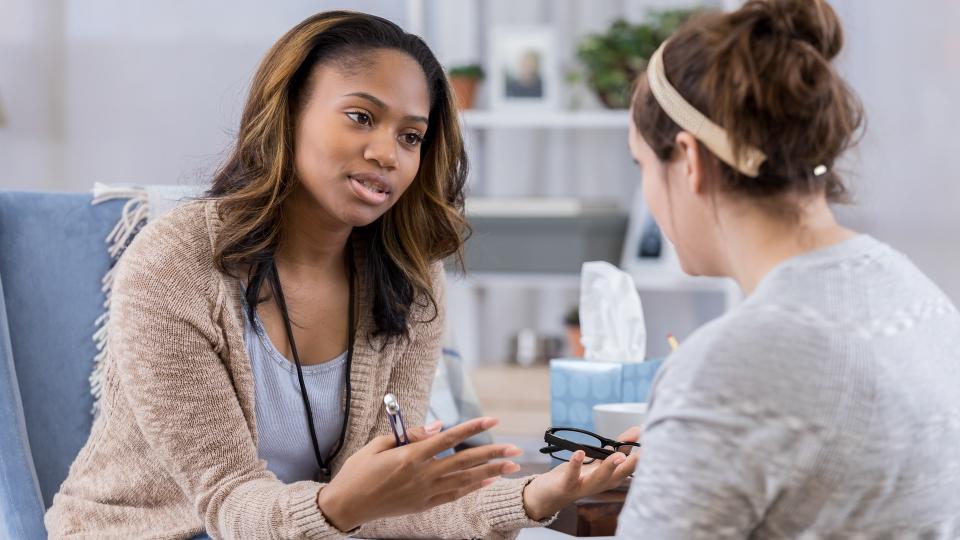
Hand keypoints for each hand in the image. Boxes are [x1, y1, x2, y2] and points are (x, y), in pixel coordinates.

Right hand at [316, 417, 522, 530]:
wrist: (347, 505)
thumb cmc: (359, 471)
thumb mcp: (379, 444)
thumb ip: (411, 435)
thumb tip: (438, 426)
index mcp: (410, 456)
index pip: (448, 438)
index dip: (472, 428)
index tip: (492, 420)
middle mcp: (422, 475)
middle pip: (464, 461)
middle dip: (492, 454)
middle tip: (515, 448)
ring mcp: (424, 492)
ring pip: (464, 480)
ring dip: (490, 472)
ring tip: (511, 466)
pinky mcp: (423, 505)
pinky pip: (454, 495)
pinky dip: (472, 488)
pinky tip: (488, 482)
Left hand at [521, 427, 640, 520]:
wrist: (549, 495)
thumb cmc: (577, 476)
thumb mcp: (600, 461)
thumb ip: (619, 447)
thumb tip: (638, 430)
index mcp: (610, 478)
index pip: (629, 468)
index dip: (641, 458)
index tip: (652, 444)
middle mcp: (600, 484)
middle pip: (618, 476)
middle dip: (631, 465)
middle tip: (644, 453)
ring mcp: (583, 486)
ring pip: (599, 478)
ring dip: (609, 467)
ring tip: (618, 456)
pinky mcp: (566, 485)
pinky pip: (572, 476)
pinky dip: (576, 464)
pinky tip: (579, 452)